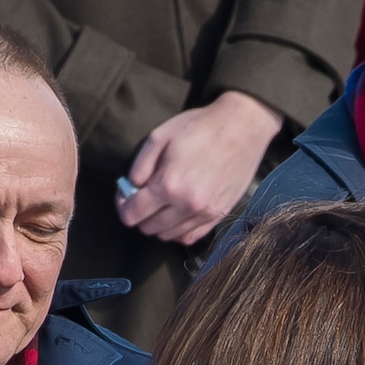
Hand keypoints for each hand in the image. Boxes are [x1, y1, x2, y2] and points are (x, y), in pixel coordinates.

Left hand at [116, 90, 283, 245]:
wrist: (242, 127)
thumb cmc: (200, 127)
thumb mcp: (160, 136)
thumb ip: (140, 165)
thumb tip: (130, 187)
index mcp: (168, 185)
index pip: (131, 215)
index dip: (122, 206)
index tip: (125, 194)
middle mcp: (186, 206)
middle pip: (148, 228)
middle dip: (140, 213)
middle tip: (144, 196)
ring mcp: (204, 214)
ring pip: (167, 236)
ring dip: (158, 223)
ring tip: (162, 202)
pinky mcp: (218, 215)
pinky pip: (190, 237)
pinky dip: (177, 230)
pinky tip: (177, 214)